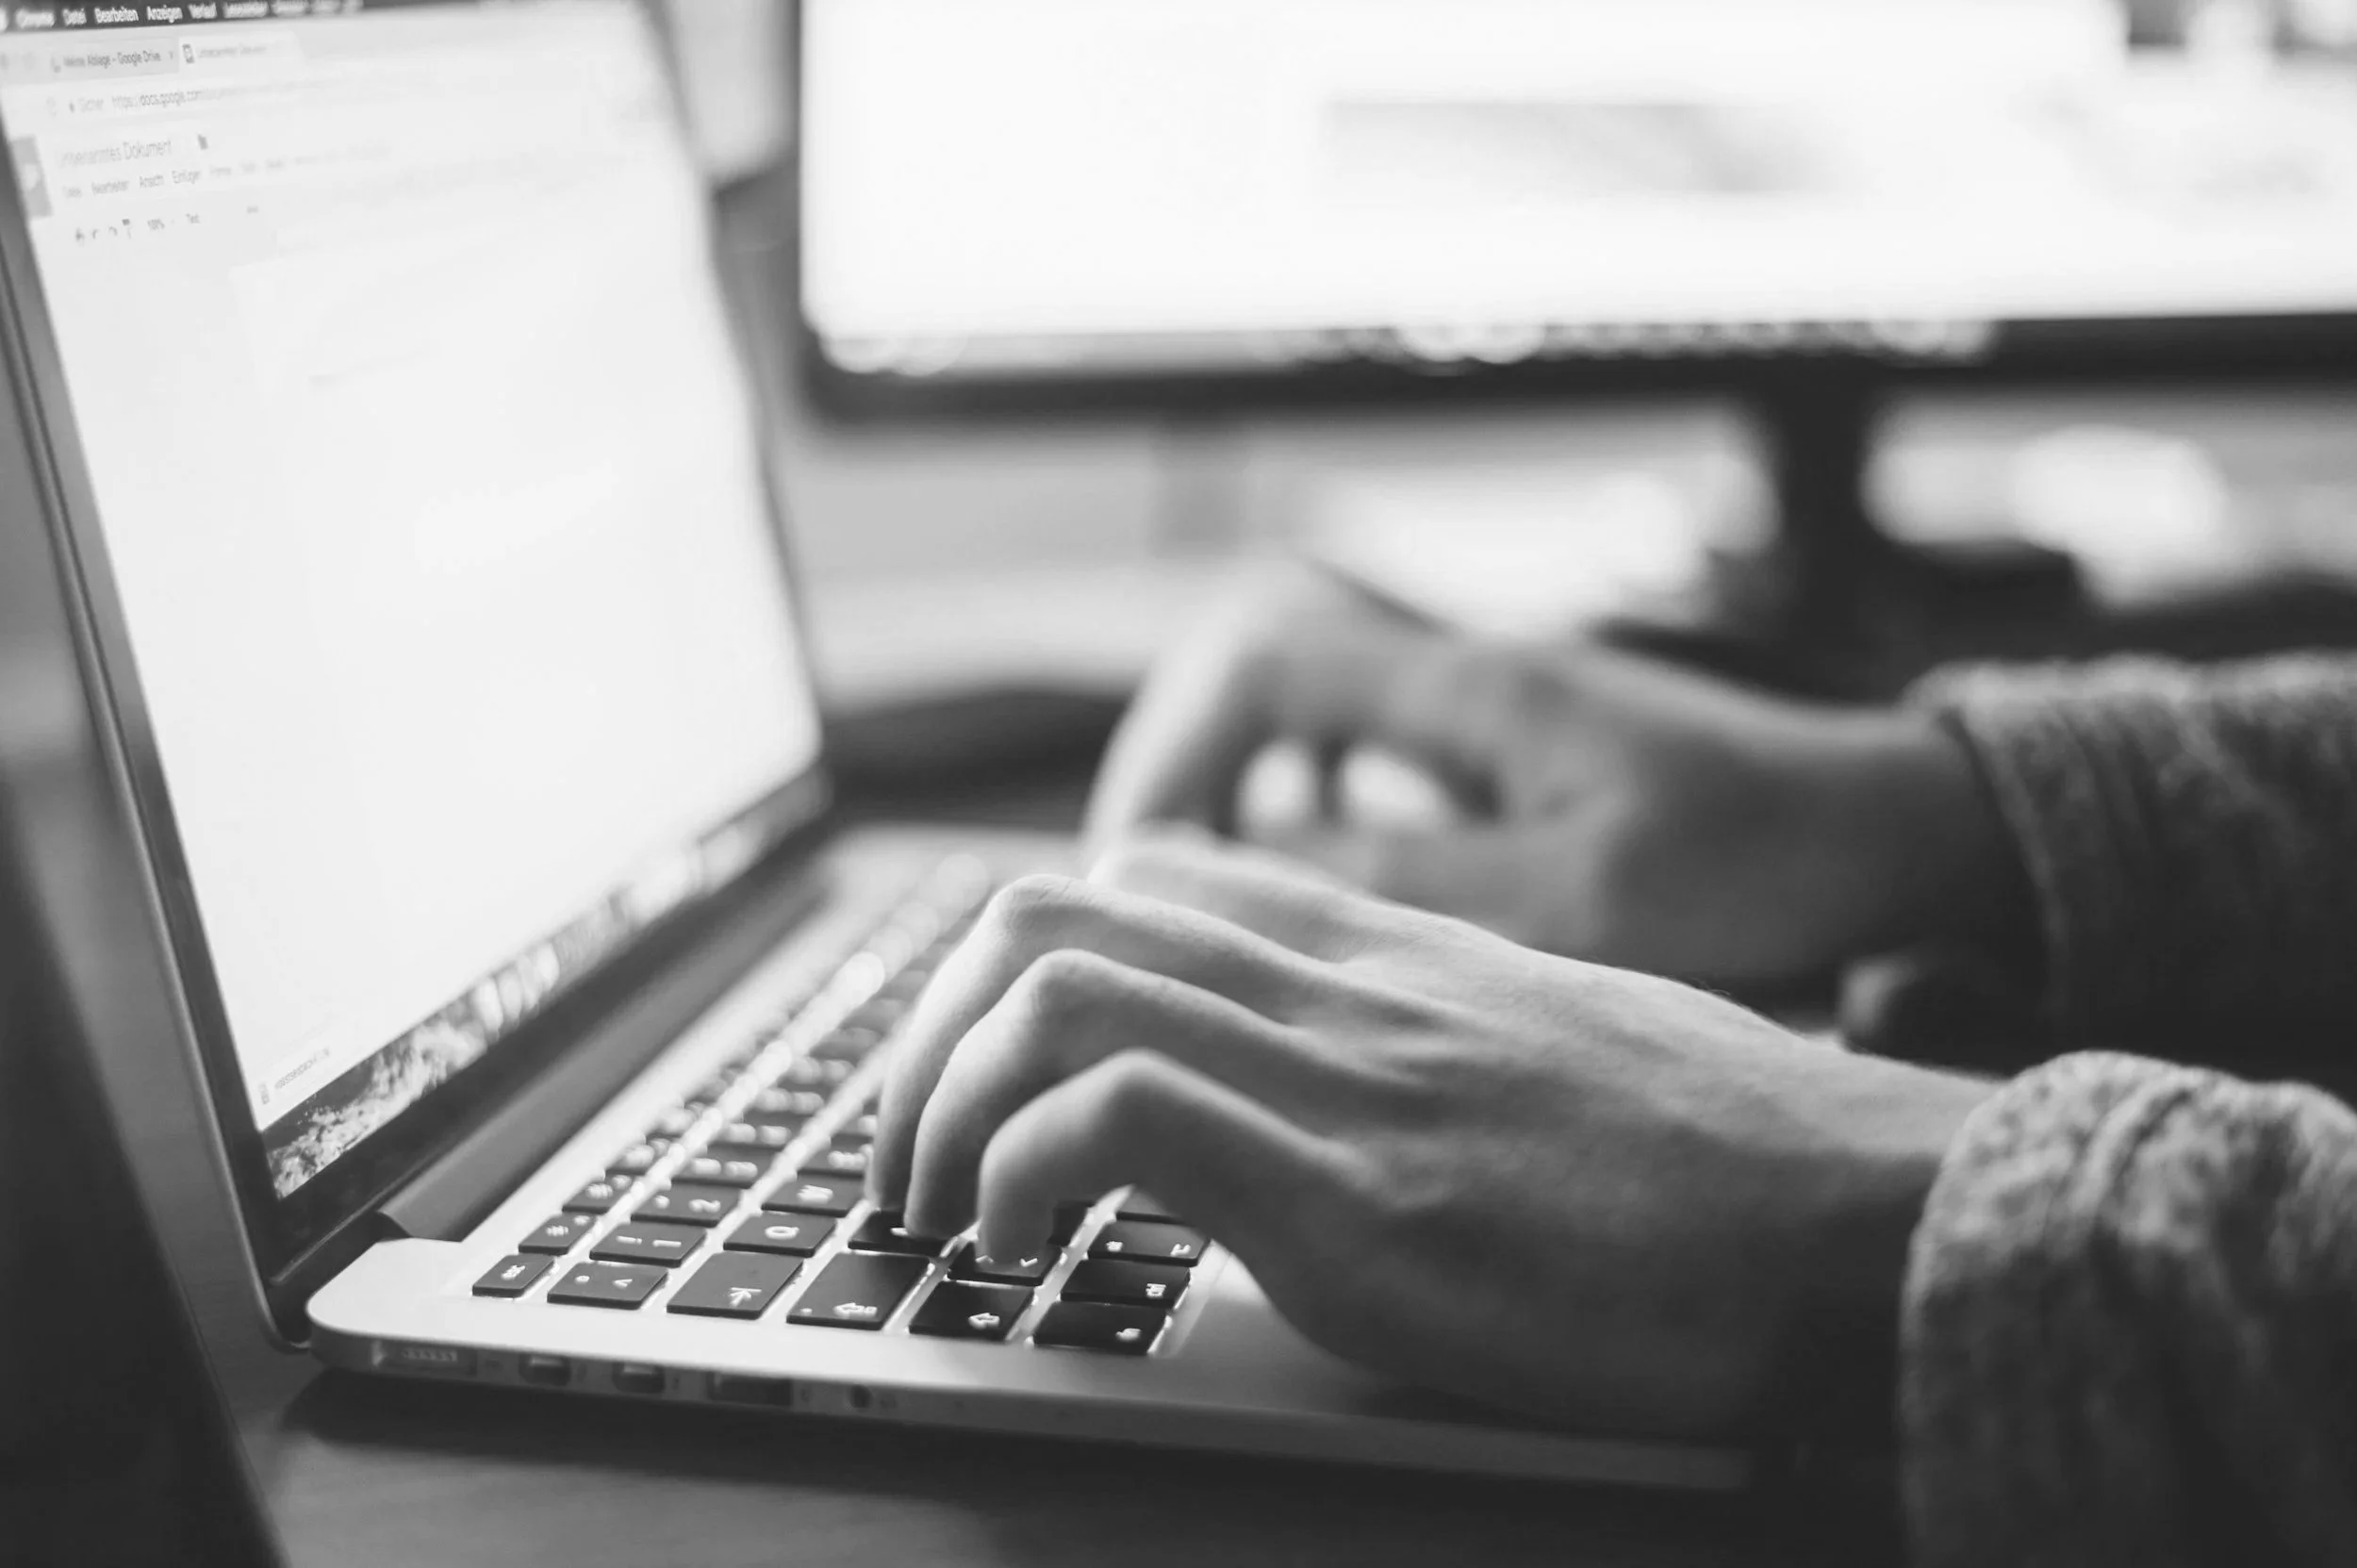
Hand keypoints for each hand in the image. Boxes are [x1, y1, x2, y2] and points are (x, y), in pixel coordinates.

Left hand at [870, 837, 1992, 1437]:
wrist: (1868, 1213)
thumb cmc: (1727, 1155)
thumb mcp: (1548, 1050)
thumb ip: (1423, 1039)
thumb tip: (1340, 1092)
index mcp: (1384, 952)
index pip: (1142, 876)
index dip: (1011, 962)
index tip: (975, 1067)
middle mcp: (1344, 988)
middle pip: (1050, 912)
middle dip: (924, 1033)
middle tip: (905, 1155)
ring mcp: (1348, 1082)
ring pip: (1054, 989)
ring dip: (939, 1104)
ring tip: (936, 1211)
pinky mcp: (1365, 1202)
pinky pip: (1120, 1119)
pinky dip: (1021, 1175)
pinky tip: (1022, 1252)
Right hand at [1086, 564, 2024, 986]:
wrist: (1892, 833)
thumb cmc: (1760, 860)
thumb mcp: (1576, 893)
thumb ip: (1405, 879)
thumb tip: (1233, 874)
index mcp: (1469, 689)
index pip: (1259, 666)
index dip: (1176, 754)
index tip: (1142, 868)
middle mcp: (1465, 679)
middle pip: (1261, 680)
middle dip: (1188, 777)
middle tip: (1151, 898)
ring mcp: (1491, 717)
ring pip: (1313, 725)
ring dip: (1250, 801)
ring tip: (1217, 910)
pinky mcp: (1519, 762)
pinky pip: (1376, 767)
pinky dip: (1324, 822)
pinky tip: (1335, 905)